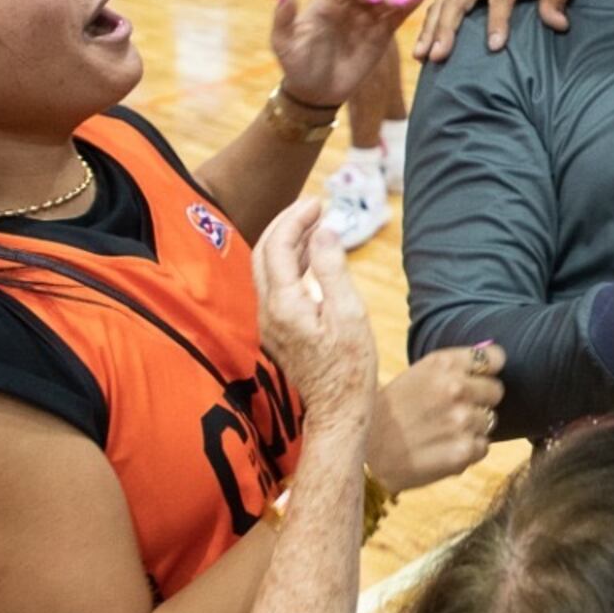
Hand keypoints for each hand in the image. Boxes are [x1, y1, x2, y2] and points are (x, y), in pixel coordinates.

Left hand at [253, 199, 376, 422]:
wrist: (338, 409)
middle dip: (284, 224)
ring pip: (266, 269)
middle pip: (263, 253)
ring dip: (286, 242)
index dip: (295, 219)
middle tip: (312, 207)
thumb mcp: (350, 313)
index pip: (277, 246)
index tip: (318, 203)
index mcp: (284, 304)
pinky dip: (289, 263)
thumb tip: (324, 231)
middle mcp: (267, 311)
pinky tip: (310, 257)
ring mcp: (268, 323)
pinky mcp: (276, 330)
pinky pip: (274, 285)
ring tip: (315, 226)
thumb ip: (332, 269)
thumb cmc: (351, 366)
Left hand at [271, 0, 427, 108]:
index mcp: (326, 2)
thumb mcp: (283, 43)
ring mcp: (366, 19)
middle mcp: (349, 5)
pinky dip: (409, 6)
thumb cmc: (296, 65)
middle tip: (395, 2)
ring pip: (386, 1)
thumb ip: (283, 17)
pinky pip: (396, 17)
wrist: (315, 93)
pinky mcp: (381, 34)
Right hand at [371, 341, 504, 492]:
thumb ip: (455, 368)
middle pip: (496, 391)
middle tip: (453, 411)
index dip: (487, 371)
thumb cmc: (392, 409)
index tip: (478, 378)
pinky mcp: (463, 451)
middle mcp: (455, 387)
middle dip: (480, 401)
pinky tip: (442, 449)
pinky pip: (482, 447)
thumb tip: (496, 359)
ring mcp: (461, 420)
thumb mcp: (418, 374)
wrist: (362, 447)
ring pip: (489, 421)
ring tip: (441, 432)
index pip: (495, 358)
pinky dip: (467, 451)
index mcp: (444, 363)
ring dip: (471, 428)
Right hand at [416, 0, 584, 60]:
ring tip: (421, 56)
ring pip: (444, 0)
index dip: (497, 21)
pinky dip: (432, 22)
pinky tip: (424, 44)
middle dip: (446, 28)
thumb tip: (559, 25)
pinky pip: (443, 0)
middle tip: (438, 57)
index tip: (494, 47)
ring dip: (430, 28)